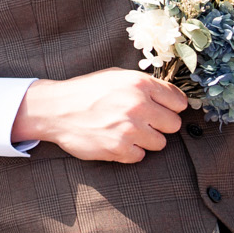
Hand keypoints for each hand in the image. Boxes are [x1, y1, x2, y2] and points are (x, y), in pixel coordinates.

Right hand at [11, 68, 188, 162]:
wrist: (55, 109)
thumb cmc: (86, 92)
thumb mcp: (116, 76)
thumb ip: (144, 84)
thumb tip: (170, 96)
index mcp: (140, 84)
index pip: (178, 101)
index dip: (171, 107)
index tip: (161, 110)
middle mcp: (138, 105)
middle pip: (174, 125)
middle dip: (160, 125)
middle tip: (142, 123)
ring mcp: (129, 128)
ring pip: (160, 143)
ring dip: (146, 140)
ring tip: (126, 132)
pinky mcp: (119, 148)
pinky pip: (140, 156)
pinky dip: (130, 152)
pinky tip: (115, 140)